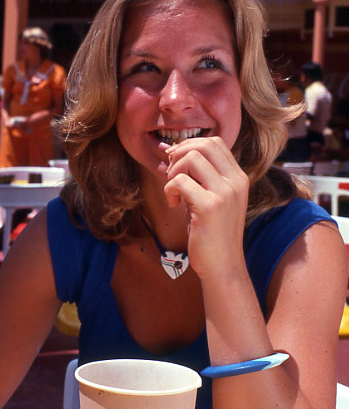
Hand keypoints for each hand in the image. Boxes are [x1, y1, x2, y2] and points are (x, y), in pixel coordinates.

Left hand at [164, 136, 248, 278]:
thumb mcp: (211, 198)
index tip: (177, 162)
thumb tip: (171, 149)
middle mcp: (236, 182)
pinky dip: (170, 189)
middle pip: (204, 144)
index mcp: (238, 178)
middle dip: (181, 154)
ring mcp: (225, 193)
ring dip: (174, 171)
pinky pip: (180, 181)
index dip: (191, 145)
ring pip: (192, 158)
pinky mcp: (210, 207)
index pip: (215, 142)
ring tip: (174, 191)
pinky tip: (174, 204)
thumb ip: (199, 176)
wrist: (223, 266)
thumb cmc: (211, 233)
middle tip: (173, 174)